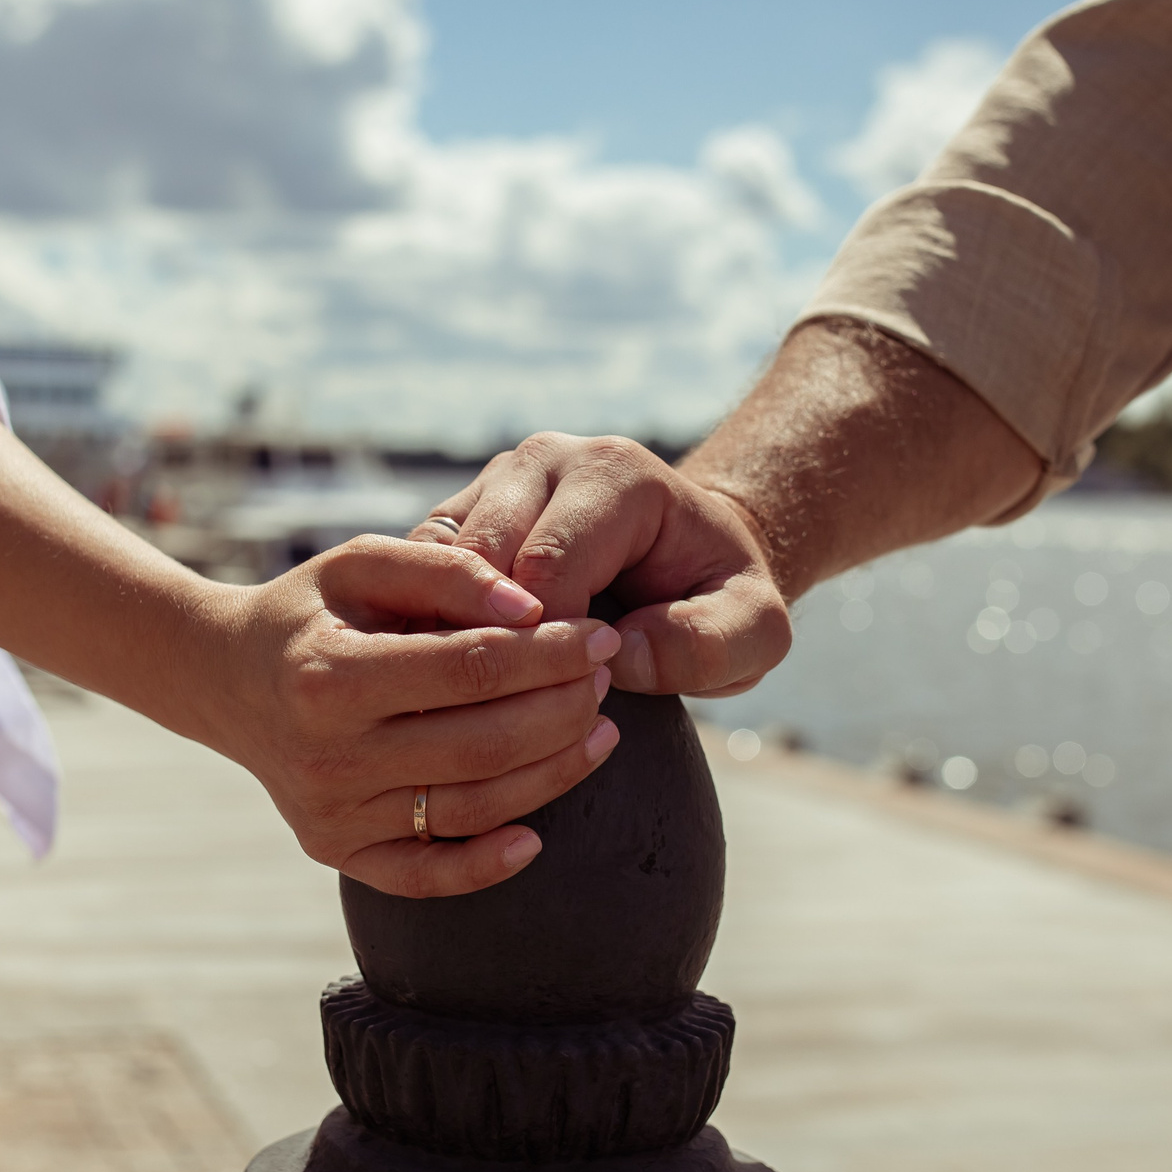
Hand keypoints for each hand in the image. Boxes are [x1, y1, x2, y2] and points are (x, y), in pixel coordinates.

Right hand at [188, 535, 623, 897]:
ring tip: (599, 730)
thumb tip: (531, 605)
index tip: (599, 635)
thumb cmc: (311, 611)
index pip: (470, 668)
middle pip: (483, 744)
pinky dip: (486, 865)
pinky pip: (425, 875)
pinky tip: (538, 837)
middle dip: (564, 710)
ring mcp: (331, 812)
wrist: (226, 679)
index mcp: (330, 675)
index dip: (550, 653)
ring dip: (552, 774)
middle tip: (604, 679)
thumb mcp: (360, 562)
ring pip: (472, 809)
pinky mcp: (336, 850)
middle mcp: (328, 754)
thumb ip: (444, 568)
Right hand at [414, 435, 790, 698]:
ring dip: (442, 634)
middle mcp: (542, 462)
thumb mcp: (756, 630)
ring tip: (467, 699)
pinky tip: (443, 678)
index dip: (546, 646)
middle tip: (509, 709)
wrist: (693, 558)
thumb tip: (618, 657)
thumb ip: (708, 645)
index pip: (549, 564)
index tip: (570, 695)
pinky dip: (423, 626)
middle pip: (478, 561)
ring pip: (431, 563)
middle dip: (488, 641)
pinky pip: (416, 574)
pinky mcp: (459, 516)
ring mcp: (493, 483)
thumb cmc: (720, 598)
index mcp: (612, 475)